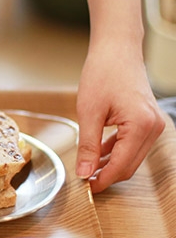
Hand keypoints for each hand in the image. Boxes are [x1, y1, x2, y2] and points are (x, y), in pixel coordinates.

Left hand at [75, 45, 164, 192]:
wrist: (116, 49)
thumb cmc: (102, 74)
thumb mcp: (89, 112)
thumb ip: (88, 146)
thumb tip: (84, 172)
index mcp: (142, 126)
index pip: (122, 166)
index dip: (103, 180)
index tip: (86, 188)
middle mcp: (154, 127)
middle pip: (130, 165)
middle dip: (107, 175)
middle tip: (84, 180)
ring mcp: (154, 124)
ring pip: (132, 157)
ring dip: (111, 164)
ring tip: (88, 169)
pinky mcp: (148, 120)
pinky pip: (133, 144)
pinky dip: (117, 151)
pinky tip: (99, 154)